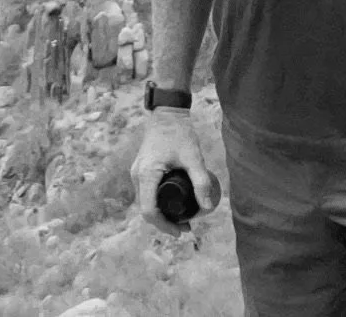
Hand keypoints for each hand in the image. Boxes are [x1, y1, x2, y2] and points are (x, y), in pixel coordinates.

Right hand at [129, 113, 221, 237]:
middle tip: (186, 227)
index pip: (149, 211)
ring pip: (145, 201)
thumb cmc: (179, 133)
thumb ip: (201, 181)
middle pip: (146, 209)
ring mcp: (137, 172)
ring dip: (161, 213)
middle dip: (165, 222)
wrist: (167, 113)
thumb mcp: (193, 157)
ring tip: (182, 218)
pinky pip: (146, 192)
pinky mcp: (142, 169)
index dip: (164, 226)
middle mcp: (137, 176)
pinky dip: (157, 202)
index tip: (181, 231)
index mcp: (146, 175)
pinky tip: (173, 204)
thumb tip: (208, 207)